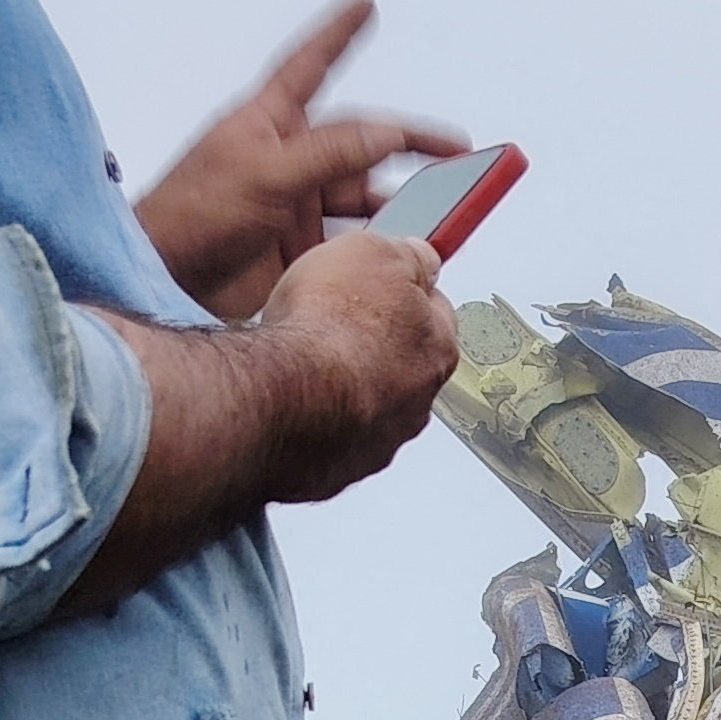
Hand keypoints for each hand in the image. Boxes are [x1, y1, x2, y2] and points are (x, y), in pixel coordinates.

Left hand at [134, 0, 464, 319]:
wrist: (165, 280)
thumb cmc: (192, 214)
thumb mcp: (264, 173)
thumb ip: (329, 153)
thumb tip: (387, 133)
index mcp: (270, 123)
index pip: (310, 64)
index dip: (338, 33)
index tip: (363, 2)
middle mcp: (290, 158)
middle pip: (362, 143)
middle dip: (410, 145)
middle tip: (458, 152)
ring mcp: (298, 204)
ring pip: (366, 194)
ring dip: (403, 202)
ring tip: (445, 211)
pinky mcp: (303, 248)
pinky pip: (356, 239)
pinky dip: (384, 244)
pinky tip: (409, 250)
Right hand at [254, 232, 459, 499]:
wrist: (282, 395)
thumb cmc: (328, 329)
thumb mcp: (371, 252)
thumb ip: (404, 255)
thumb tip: (419, 255)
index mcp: (436, 348)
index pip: (437, 313)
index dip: (406, 292)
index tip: (388, 284)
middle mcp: (418, 401)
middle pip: (402, 363)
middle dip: (373, 343)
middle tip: (332, 321)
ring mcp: (380, 439)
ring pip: (367, 405)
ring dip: (343, 386)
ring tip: (304, 362)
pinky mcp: (337, 467)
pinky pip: (331, 439)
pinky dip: (315, 421)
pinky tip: (291, 399)